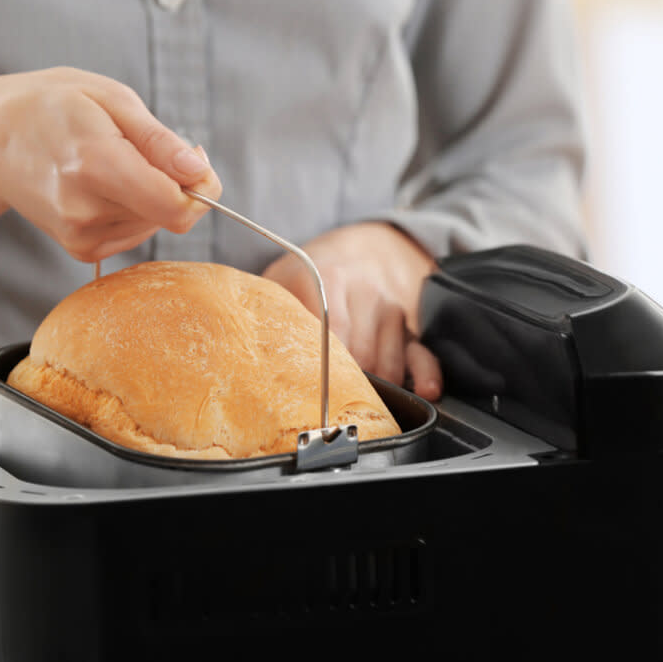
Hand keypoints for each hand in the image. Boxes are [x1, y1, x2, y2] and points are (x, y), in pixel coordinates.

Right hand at [0, 67, 220, 281]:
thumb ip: (160, 142)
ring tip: (111, 160)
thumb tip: (199, 172)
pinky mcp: (80, 249)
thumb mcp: (111, 99)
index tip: (195, 160)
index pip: (177, 207)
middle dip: (176, 183)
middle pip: (171, 215)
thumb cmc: (52, 107)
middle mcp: (86, 210)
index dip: (203, 188)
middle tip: (140, 145)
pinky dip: (133, 209)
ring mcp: (80, 235)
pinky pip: (135, 234)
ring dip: (151, 195)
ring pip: (155, 224)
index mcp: (96, 165)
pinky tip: (103, 184)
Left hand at [262, 223, 441, 400]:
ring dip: (372, 390)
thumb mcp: (280, 279)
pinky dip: (426, 374)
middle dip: (341, 387)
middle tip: (320, 412)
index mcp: (328, 279)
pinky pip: (422, 353)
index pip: (328, 332)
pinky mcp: (409, 328)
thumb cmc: (310, 275)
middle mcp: (365, 293)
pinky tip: (423, 391)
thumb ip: (264, 308)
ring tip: (351, 410)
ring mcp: (390, 311)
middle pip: (357, 355)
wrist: (358, 249)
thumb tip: (236, 342)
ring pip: (386, 362)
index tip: (307, 396)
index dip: (319, 369)